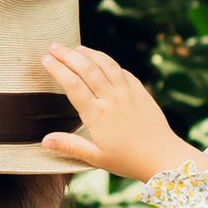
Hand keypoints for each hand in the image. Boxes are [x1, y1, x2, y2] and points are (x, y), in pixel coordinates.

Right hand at [40, 44, 198, 180]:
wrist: (163, 156)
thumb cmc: (128, 160)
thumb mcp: (95, 158)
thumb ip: (70, 146)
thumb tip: (44, 141)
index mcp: (97, 114)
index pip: (72, 85)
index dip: (57, 69)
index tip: (46, 60)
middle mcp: (111, 98)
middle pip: (86, 68)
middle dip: (67, 54)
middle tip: (53, 46)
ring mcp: (127, 92)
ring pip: (105, 64)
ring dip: (89, 53)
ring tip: (75, 48)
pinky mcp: (140, 91)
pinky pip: (122, 70)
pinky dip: (108, 61)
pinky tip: (101, 60)